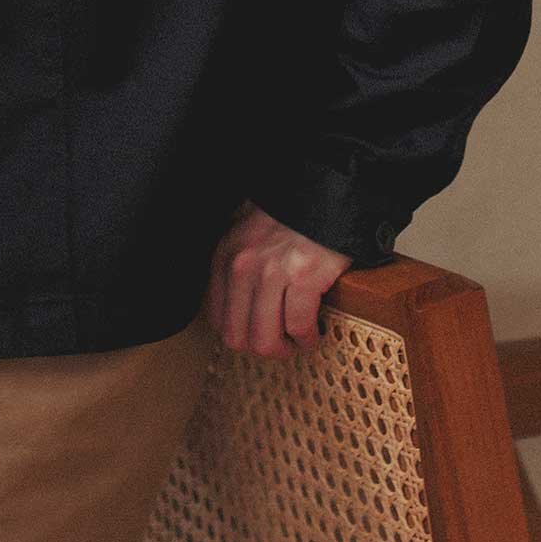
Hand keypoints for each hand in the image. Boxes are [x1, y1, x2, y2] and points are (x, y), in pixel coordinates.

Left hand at [207, 200, 352, 357]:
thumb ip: (233, 261)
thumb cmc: (288, 212)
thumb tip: (232, 303)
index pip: (216, 319)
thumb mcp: (245, 228)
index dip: (239, 335)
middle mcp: (242, 266)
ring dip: (285, 349)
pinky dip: (308, 338)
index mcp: (225, 255)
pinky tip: (314, 332)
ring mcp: (272, 272)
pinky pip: (299, 327)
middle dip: (261, 348)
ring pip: (266, 341)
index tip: (257, 334)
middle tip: (280, 344)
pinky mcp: (304, 278)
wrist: (324, 192)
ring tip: (297, 341)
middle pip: (238, 337)